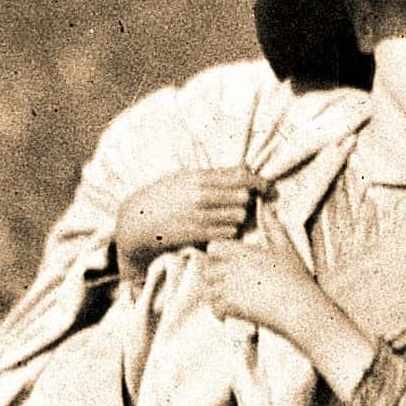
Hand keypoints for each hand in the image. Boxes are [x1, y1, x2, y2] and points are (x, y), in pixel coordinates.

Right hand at [111, 167, 261, 264]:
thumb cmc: (163, 196)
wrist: (138, 219)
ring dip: (238, 218)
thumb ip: (212, 176)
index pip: (239, 176)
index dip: (258, 182)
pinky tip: (221, 229)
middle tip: (243, 204)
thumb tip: (243, 171)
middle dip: (246, 201)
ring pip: (237, 217)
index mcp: (198, 177)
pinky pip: (227, 234)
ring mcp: (198, 216)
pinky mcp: (196, 235)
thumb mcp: (184, 177)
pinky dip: (229, 232)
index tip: (267, 187)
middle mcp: (200, 195)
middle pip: (242, 197)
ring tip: (228, 217)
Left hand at [187, 236, 377, 397]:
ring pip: (207, 288)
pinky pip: (213, 306)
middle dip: (211, 274)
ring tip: (224, 296)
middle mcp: (233, 268)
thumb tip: (268, 206)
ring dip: (213, 292)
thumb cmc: (294, 277)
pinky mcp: (232, 306)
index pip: (214, 248)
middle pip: (206, 268)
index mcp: (243, 252)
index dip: (216, 254)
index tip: (225, 262)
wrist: (299, 306)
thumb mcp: (285, 247)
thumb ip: (273, 226)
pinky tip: (228, 310)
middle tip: (222, 281)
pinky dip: (217, 309)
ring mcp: (230, 287)